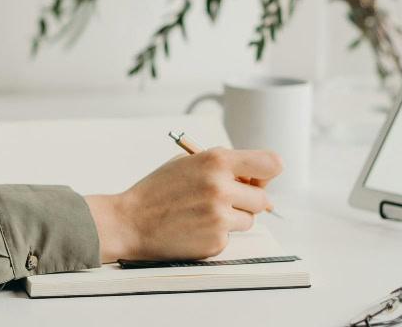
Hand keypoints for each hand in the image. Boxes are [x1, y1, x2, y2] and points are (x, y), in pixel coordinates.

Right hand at [85, 147, 282, 262]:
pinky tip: (194, 228)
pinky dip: (217, 234)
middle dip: (248, 201)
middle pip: (263, 199)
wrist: (129, 222)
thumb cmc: (158, 190)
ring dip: (234, 218)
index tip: (258, 178)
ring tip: (203, 213)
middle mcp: (221, 187)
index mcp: (217, 161)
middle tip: (224, 200)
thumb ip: (224, 166)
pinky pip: (230, 237)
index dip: (267, 173)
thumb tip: (258, 181)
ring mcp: (220, 217)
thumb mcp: (189, 162)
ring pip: (249, 220)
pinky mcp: (215, 241)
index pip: (271, 164)